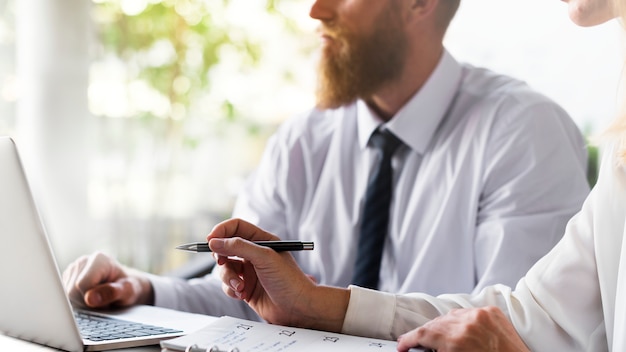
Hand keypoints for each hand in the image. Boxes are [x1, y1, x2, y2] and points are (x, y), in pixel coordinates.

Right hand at [62, 251, 153, 308]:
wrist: (126, 285)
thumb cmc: (129, 287)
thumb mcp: (128, 291)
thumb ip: (111, 293)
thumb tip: (90, 298)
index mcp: (99, 259)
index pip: (82, 285)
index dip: (93, 299)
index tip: (106, 299)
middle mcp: (84, 261)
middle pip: (71, 291)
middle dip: (86, 302)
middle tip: (102, 300)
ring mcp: (74, 269)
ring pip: (66, 295)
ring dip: (81, 302)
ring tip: (97, 297)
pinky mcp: (67, 278)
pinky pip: (64, 296)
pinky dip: (76, 301)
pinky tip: (88, 297)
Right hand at [207, 218, 348, 331]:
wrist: (298, 308)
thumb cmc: (288, 280)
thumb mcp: (264, 258)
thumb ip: (239, 247)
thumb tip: (214, 241)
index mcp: (262, 241)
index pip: (236, 227)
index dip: (222, 231)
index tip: (210, 240)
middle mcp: (254, 254)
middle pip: (226, 247)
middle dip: (221, 256)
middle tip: (222, 261)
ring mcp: (249, 271)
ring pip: (224, 268)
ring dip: (228, 277)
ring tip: (241, 286)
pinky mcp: (245, 288)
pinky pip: (227, 284)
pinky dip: (231, 289)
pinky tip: (242, 295)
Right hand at [396, 307, 528, 351]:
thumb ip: (439, 351)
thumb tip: (424, 348)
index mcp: (457, 341)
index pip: (424, 334)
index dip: (409, 339)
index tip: (403, 345)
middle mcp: (468, 323)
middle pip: (435, 324)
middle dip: (425, 335)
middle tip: (417, 343)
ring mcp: (481, 315)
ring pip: (450, 316)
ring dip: (443, 327)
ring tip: (441, 339)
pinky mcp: (492, 312)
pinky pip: (469, 312)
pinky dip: (462, 321)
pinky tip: (461, 331)